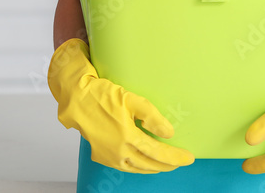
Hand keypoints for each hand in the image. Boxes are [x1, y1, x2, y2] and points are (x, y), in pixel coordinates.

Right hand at [47, 38, 193, 172]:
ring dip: (153, 167)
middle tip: (180, 161)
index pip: (158, 152)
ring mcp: (109, 156)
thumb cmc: (102, 95)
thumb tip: (168, 133)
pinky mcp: (101, 155)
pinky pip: (124, 166)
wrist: (76, 100)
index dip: (175, 156)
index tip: (188, 157)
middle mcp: (119, 150)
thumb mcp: (131, 99)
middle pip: (150, 163)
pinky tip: (141, 162)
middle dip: (167, 164)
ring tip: (163, 164)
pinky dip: (137, 167)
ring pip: (137, 168)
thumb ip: (152, 116)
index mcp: (127, 137)